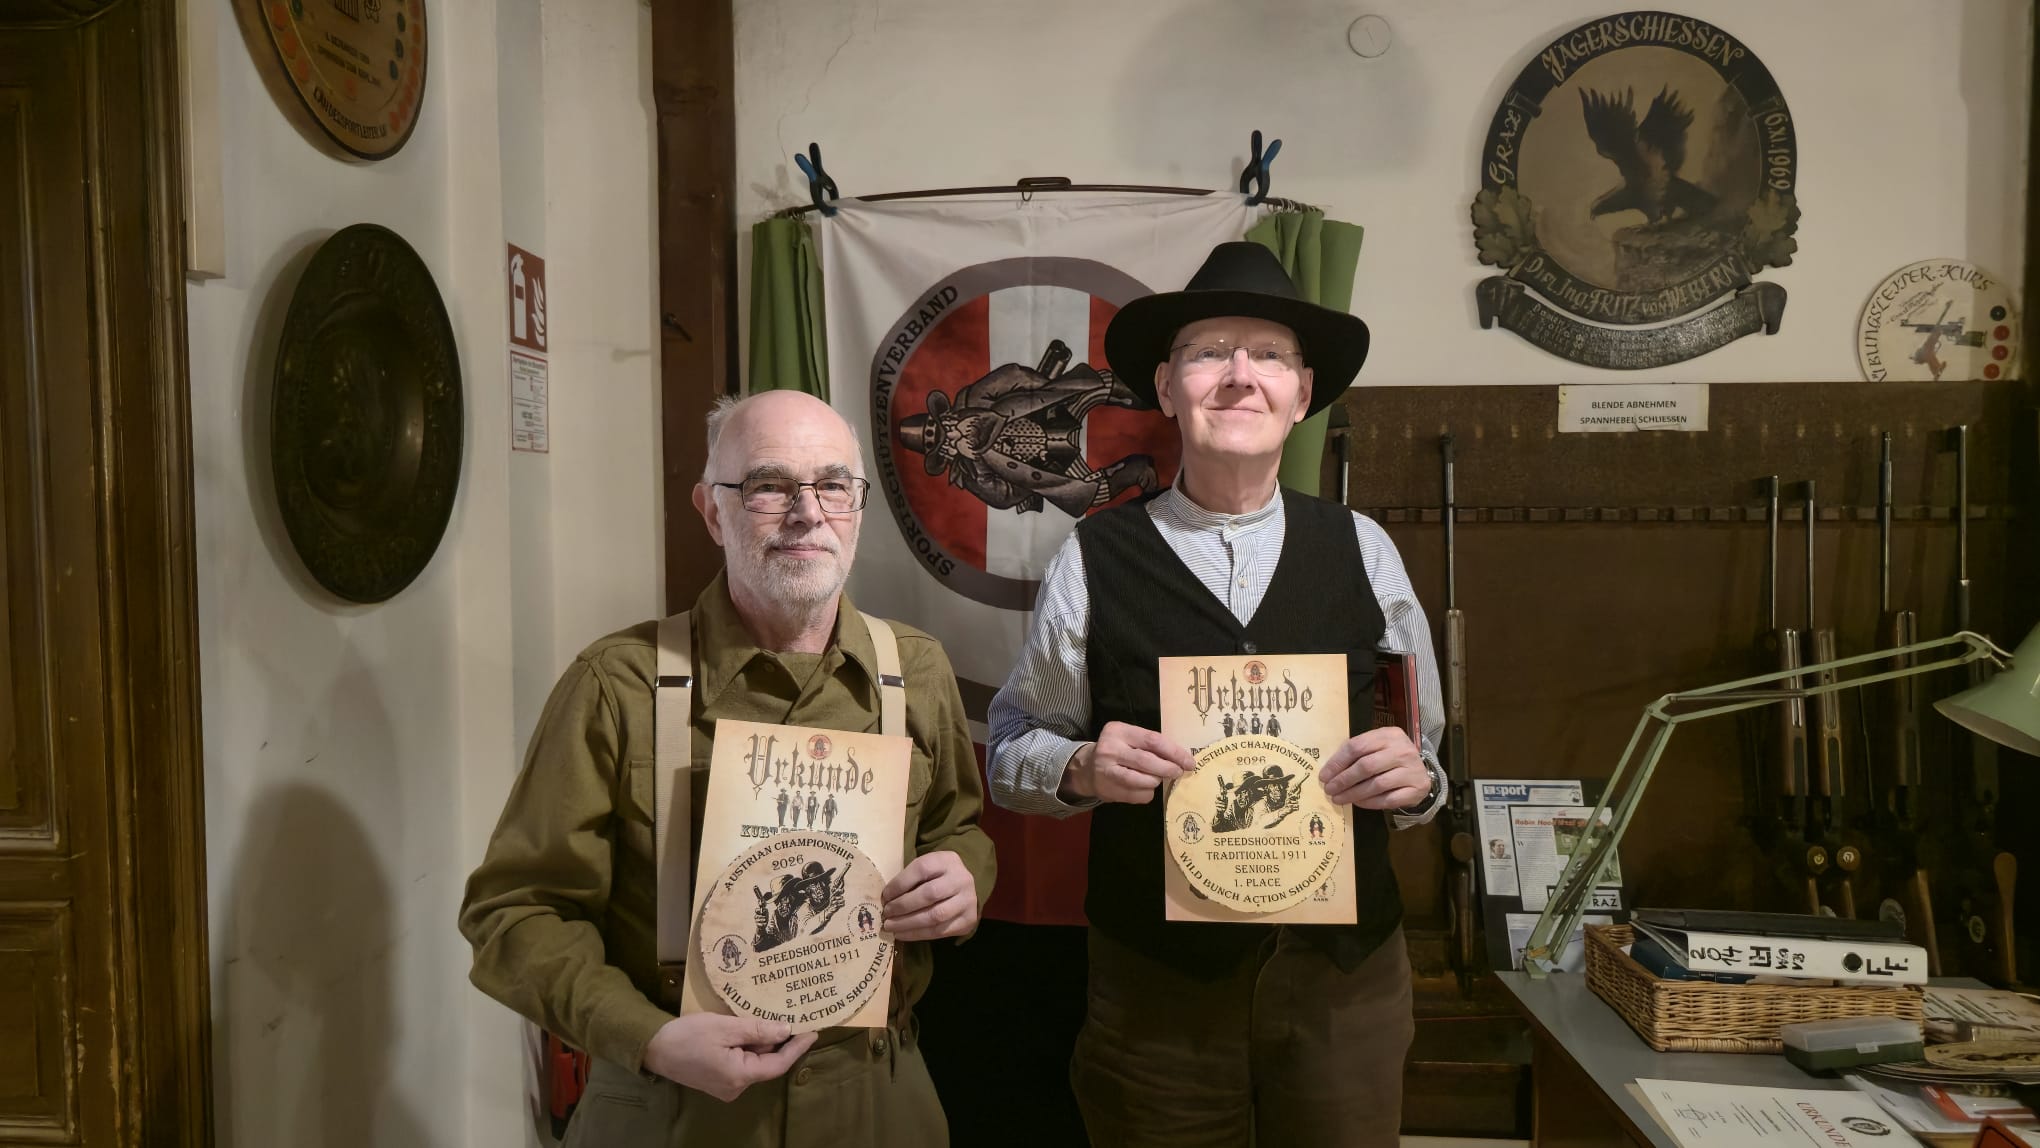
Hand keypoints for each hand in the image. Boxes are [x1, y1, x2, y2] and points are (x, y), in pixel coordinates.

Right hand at [641, 1013, 816, 1101]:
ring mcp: (726, 1086)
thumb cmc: (688, 1036)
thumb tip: (786, 1029)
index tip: (813, 1031)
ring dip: (760, 1041)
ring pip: (754, 1061)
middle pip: (767, 1062)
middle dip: (777, 1039)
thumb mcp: (725, 1027)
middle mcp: (736, 1087)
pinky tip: (746, 1029)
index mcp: (740, 1076)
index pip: (779, 1064)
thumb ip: (757, 1029)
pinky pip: (742, 1062)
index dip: (797, 1047)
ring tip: (766, 1017)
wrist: (654, 1048)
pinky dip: (747, 1046)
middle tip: (791, 1015)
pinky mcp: (718, 1080)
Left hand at [882, 850, 979, 941]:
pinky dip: (918, 934)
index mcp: (947, 860)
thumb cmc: (937, 877)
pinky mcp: (968, 920)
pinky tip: (902, 934)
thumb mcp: (927, 868)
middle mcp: (961, 879)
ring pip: (936, 915)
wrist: (964, 887)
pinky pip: (940, 931)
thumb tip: (886, 899)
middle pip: (930, 894)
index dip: (900, 884)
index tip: (885, 896)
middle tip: (886, 914)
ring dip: (909, 923)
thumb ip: (910, 878)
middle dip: (903, 906)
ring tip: (891, 926)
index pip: (922, 869)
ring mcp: (967, 901)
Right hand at [1058, 722, 1193, 804]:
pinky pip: (1138, 795)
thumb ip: (1151, 745)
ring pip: (1143, 781)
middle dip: (1168, 768)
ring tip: (1158, 778)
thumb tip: (1182, 758)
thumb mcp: (1130, 739)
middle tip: (1178, 772)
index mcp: (1118, 731)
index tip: (1188, 761)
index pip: (1152, 740)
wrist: (1087, 769)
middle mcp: (1110, 749)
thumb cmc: (1117, 751)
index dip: (1174, 752)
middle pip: (1147, 761)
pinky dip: (1148, 793)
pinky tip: (1144, 788)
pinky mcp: (1108, 790)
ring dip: (1156, 781)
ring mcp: (1107, 771)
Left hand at [1319, 727, 1431, 810]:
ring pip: (1376, 784)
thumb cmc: (1390, 758)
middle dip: (1344, 780)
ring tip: (1339, 799)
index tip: (1324, 776)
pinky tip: (1357, 803)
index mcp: (1389, 735)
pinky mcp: (1416, 789)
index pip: (1357, 746)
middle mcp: (1403, 750)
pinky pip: (1388, 799)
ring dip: (1353, 794)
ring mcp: (1412, 770)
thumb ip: (1356, 752)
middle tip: (1329, 790)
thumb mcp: (1376, 746)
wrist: (1420, 772)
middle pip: (1366, 766)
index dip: (1337, 762)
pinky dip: (1369, 802)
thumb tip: (1329, 771)